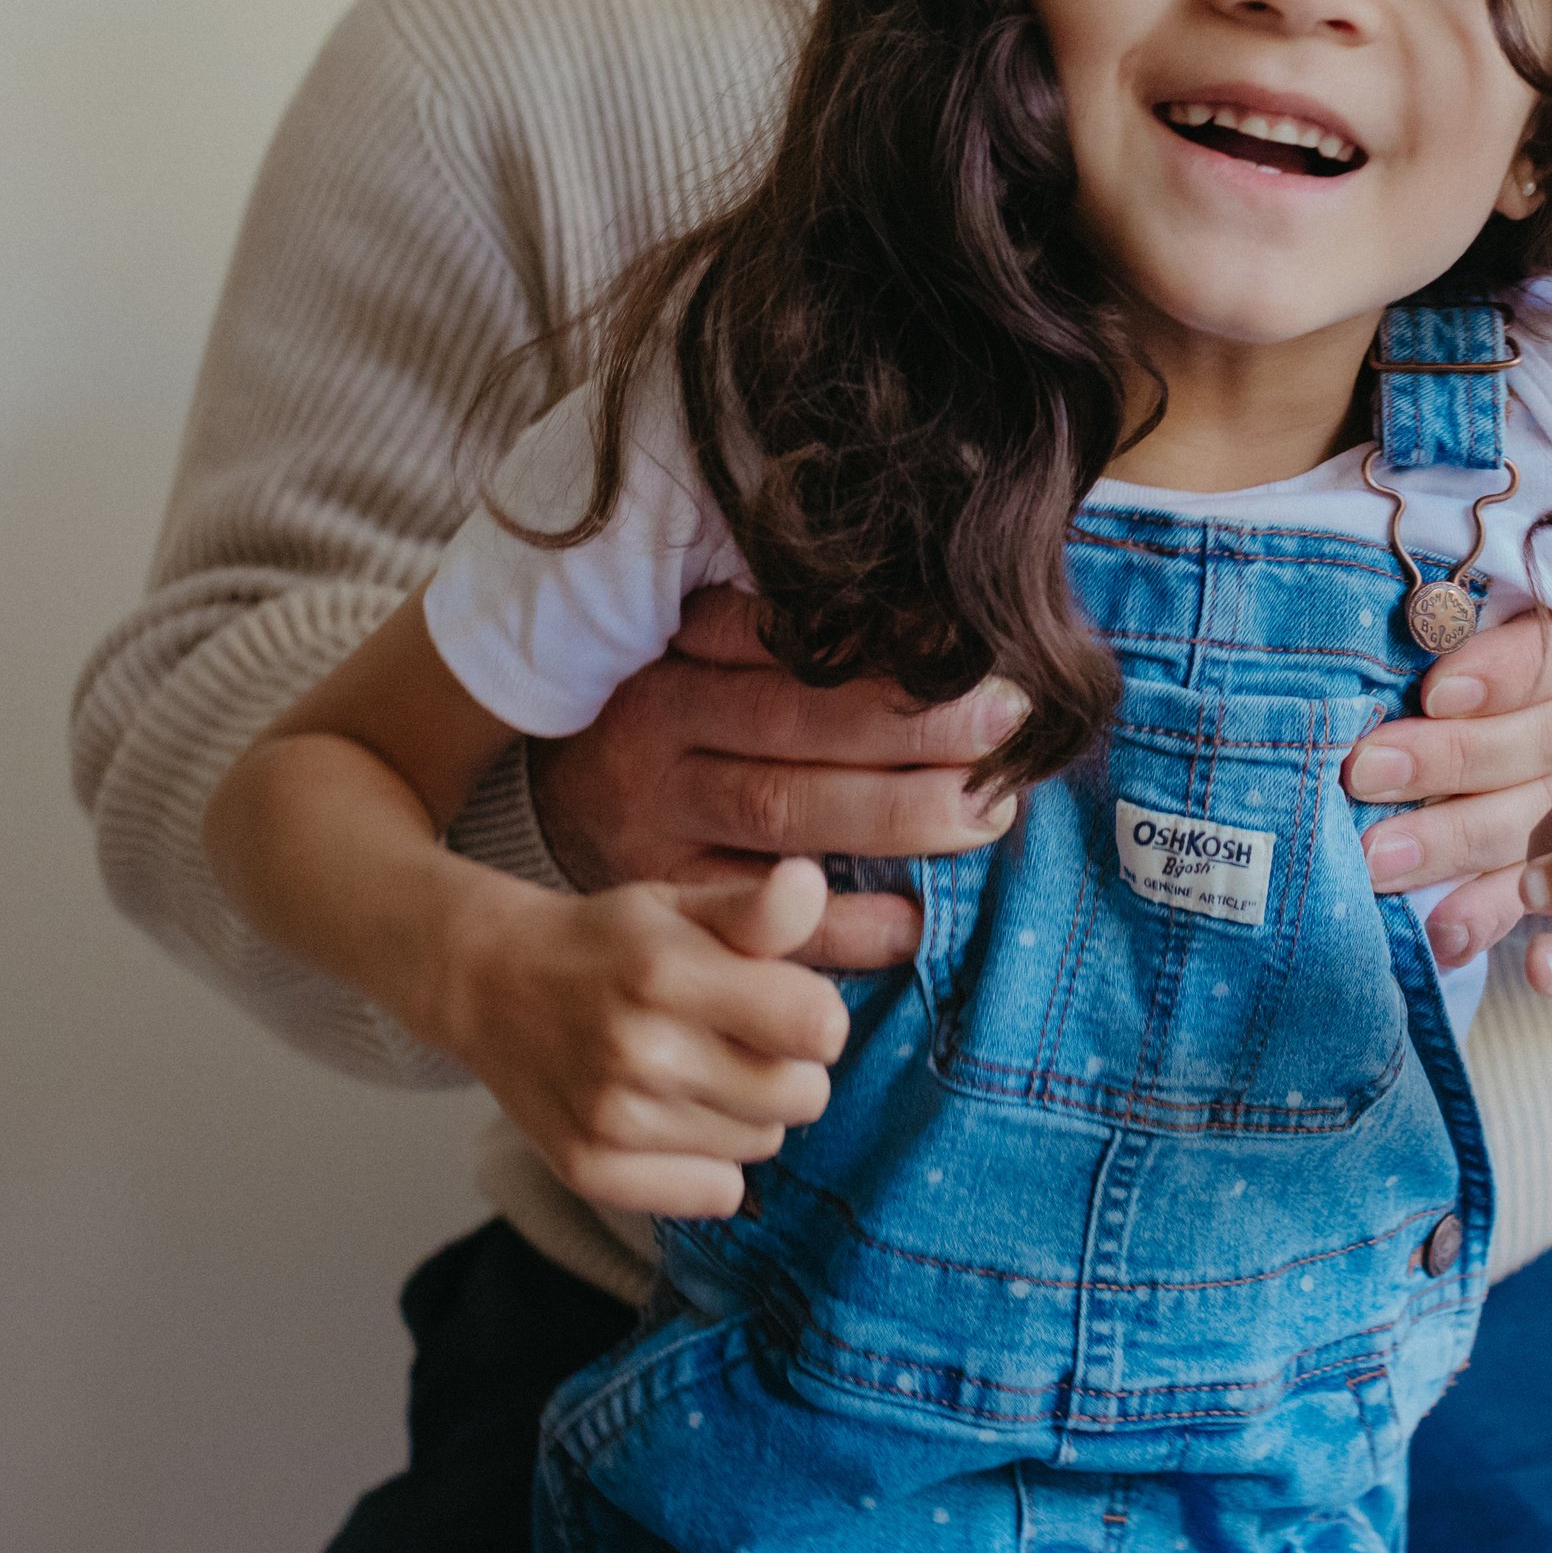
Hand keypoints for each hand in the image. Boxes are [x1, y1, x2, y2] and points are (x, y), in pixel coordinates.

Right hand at [430, 856, 857, 1217]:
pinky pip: (717, 1194)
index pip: (821, 1028)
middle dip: (788, 1067)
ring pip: (762, 1144)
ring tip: (694, 1072)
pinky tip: (673, 1119)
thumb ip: (757, 907)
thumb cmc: (608, 943)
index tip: (782, 1002)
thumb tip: (809, 885)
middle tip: (738, 1040)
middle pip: (803, 1097)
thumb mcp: (680, 904)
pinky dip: (709, 1165)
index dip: (816, 1015)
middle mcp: (641, 1052)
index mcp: (670, 973)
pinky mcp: (592, 1171)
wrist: (492, 984)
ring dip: (746, 1114)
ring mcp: (613, 1120)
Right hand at [525, 586, 1025, 970]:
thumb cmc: (657, 739)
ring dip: (893, 814)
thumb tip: (933, 625)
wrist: (544, 834)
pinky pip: (760, 922)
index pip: (780, 643)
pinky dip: (843, 927)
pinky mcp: (664, 914)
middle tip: (1006, 724)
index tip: (969, 643)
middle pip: (793, 724)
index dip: (877, 643)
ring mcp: (655, 829)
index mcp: (672, 664)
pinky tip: (914, 921)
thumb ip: (781, 646)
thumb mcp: (693, 670)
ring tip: (985, 814)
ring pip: (781, 814)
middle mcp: (659, 740)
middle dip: (909, 725)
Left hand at [1343, 610, 1551, 968]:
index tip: (1435, 691)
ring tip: (1383, 859)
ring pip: (1544, 815)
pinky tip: (1444, 934)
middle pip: (1550, 736)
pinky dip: (1489, 911)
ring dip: (1458, 840)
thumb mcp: (1497, 613)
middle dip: (1456, 757)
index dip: (1506, 672)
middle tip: (1368, 773)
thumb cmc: (1486, 644)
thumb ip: (1463, 617)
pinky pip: (1540, 886)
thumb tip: (1411, 619)